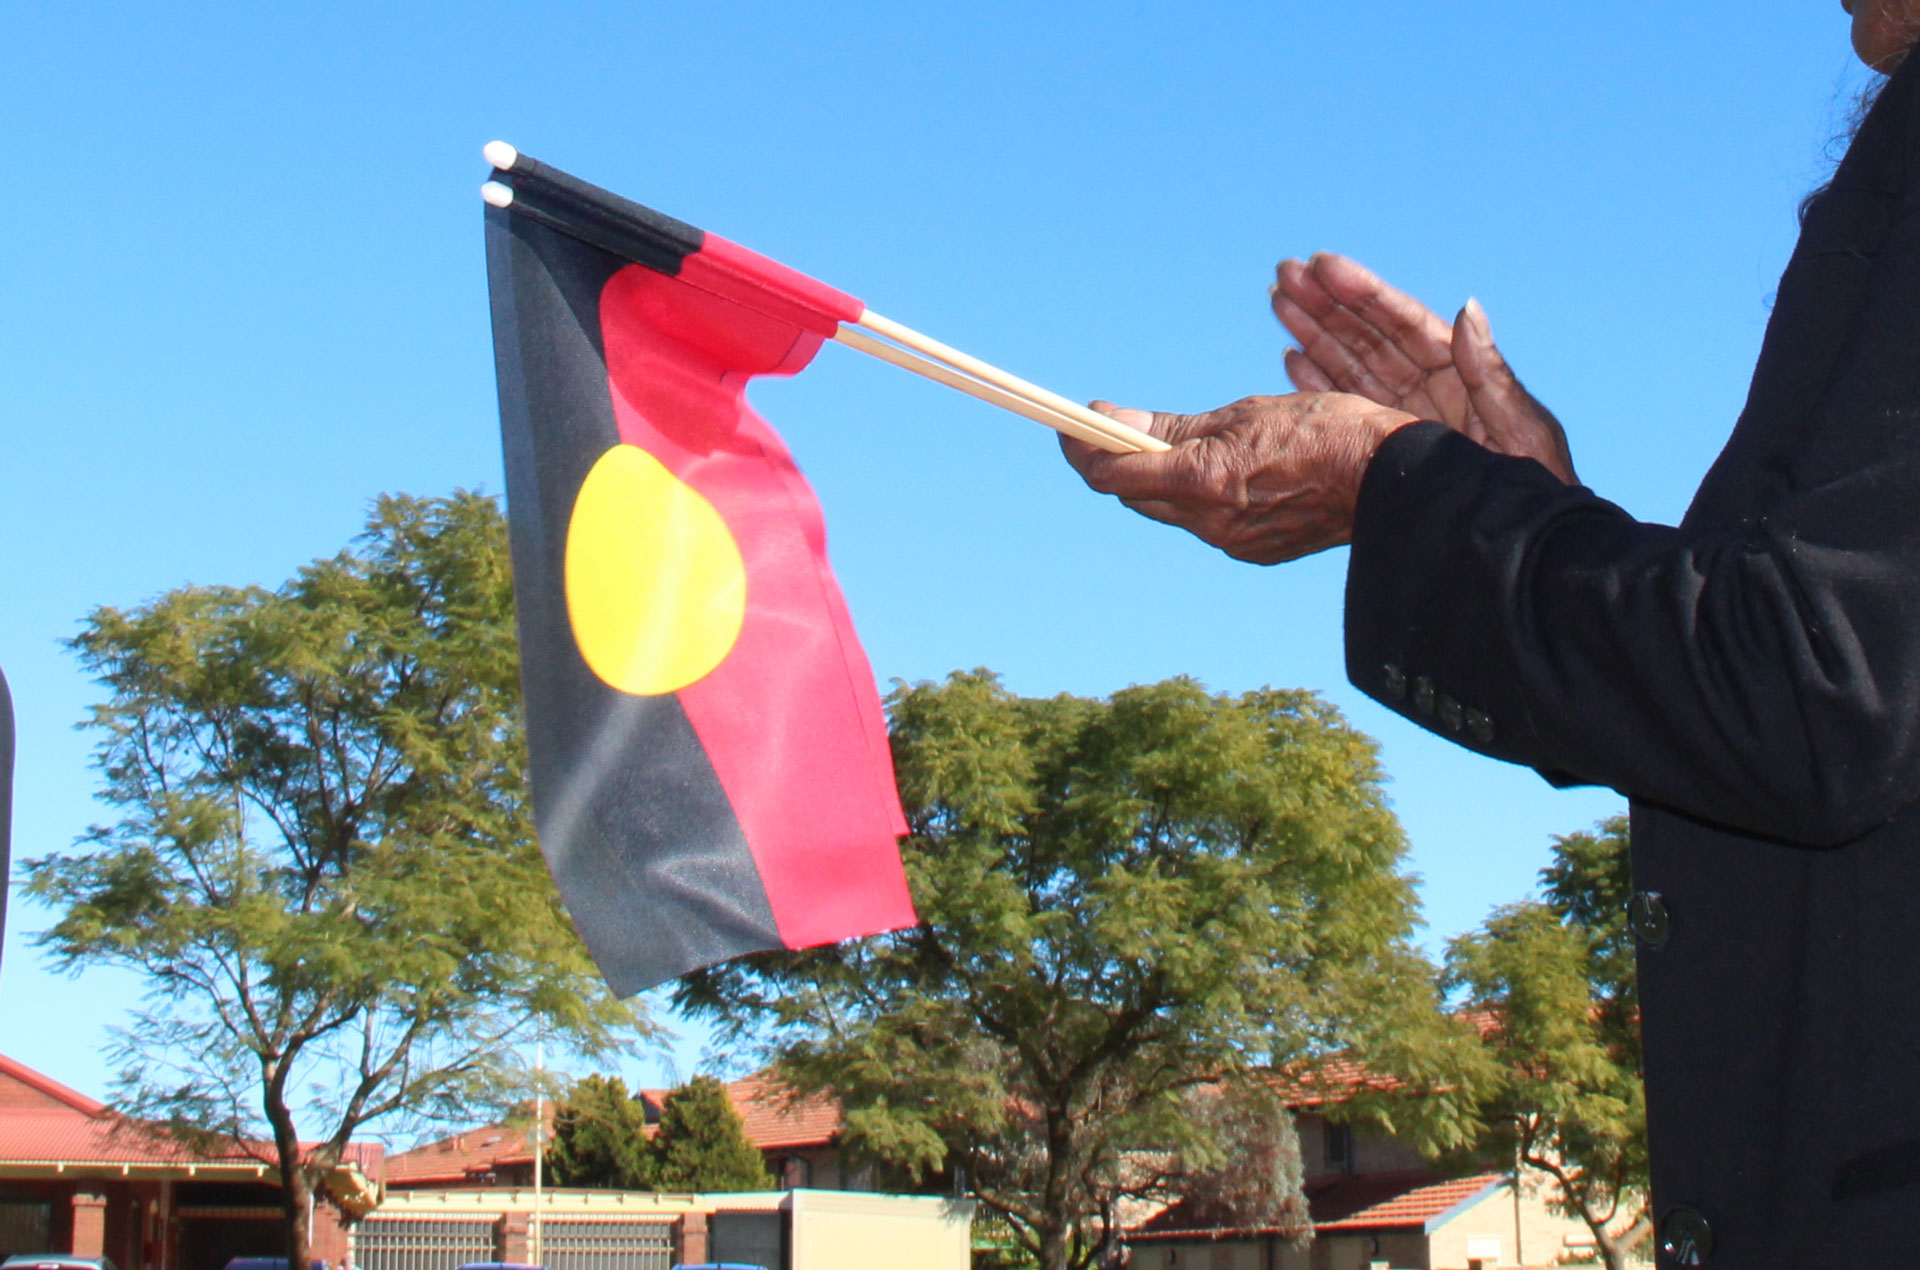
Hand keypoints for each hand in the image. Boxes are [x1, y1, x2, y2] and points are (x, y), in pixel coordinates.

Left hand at [1060, 393, 1418, 563]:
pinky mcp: (1254, 551)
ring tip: (1178, 443)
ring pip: (1170, 510)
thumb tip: (1113, 420)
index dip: (1081, 449)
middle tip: (1116, 426)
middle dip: (1117, 461)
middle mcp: (1211, 523)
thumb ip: (1174, 427)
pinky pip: (1206, 523)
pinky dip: (1197, 496)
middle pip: (1135, 495)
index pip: (1112, 475)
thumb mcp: (1245, 414)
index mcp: (1204, 482)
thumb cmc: (1326, 431)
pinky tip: (1222, 472)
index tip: (1071, 424)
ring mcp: (1232, 543)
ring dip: (1160, 478)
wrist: (1394, 482)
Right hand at [1271, 253, 1576, 484]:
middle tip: (1285, 273)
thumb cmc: (1535, 494)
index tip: (1324, 266)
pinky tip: (1290, 357)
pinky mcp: (1385, 450)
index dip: (1363, 294)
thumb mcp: (1521, 433)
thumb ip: (1491, 376)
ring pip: (1351, 364)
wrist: (1525, 550)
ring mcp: (1404, 419)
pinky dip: (1318, 381)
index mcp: (1462, 379)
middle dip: (1327, 304)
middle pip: (1369, 337)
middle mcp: (1430, 391)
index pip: (1405, 325)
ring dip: (1314, 332)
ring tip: (1277, 299)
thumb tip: (1466, 309)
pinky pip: (1346, 406)